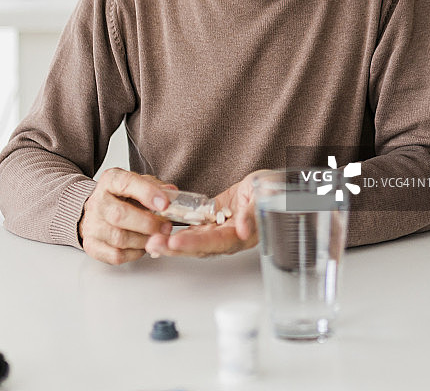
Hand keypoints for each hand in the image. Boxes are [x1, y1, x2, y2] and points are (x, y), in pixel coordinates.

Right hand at [78, 167, 175, 264]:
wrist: (98, 209)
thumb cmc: (122, 196)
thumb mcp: (139, 183)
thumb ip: (156, 187)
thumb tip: (172, 194)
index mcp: (110, 180)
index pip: (126, 183)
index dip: (147, 194)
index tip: (165, 204)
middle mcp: (98, 202)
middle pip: (120, 215)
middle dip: (148, 224)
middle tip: (166, 227)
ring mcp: (93, 225)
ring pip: (119, 238)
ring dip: (144, 240)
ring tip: (156, 237)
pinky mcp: (92, 245)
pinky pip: (116, 255)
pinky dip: (134, 253)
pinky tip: (141, 246)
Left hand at [144, 171, 265, 258]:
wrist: (277, 183)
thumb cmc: (278, 189)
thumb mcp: (269, 196)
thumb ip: (254, 215)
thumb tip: (242, 230)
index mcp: (245, 235)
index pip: (216, 242)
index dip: (195, 243)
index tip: (176, 241)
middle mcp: (230, 237)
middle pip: (200, 246)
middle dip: (175, 246)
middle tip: (154, 244)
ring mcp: (221, 228)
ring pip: (194, 238)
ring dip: (172, 240)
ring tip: (151, 240)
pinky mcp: (215, 217)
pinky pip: (195, 225)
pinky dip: (178, 226)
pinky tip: (161, 227)